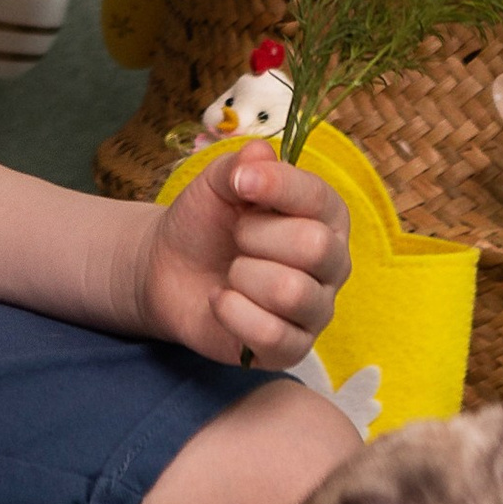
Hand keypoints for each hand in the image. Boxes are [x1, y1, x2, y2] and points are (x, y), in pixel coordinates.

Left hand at [139, 142, 348, 368]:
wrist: (170, 270)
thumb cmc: (206, 222)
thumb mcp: (217, 183)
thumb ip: (240, 164)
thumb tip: (260, 154)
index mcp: (325, 215)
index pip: (320, 198)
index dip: (277, 187)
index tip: (240, 184)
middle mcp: (332, 263)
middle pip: (314, 247)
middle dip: (256, 236)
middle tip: (237, 237)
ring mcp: (316, 309)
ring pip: (291, 292)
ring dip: (244, 276)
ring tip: (232, 271)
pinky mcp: (291, 349)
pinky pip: (271, 334)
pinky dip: (232, 312)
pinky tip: (221, 301)